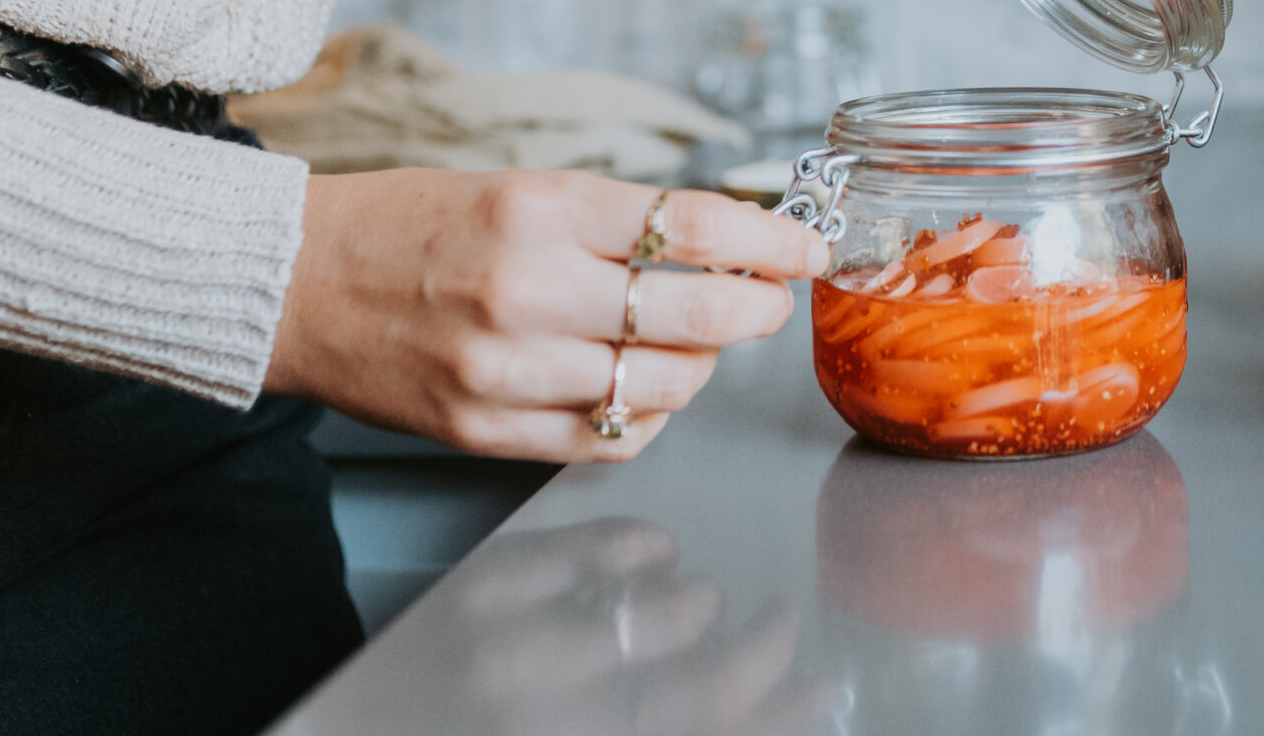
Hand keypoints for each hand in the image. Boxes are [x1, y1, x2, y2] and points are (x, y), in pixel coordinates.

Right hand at [266, 172, 830, 461]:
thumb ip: (625, 220)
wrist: (299, 281)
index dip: (772, 243)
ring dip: (703, 365)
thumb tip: (733, 243)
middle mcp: (526, 289)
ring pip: (664, 386)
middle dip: (756, 310)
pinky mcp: (485, 431)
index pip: (694, 228)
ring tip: (692, 340)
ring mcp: (505, 370)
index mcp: (540, 208)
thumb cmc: (415, 224)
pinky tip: (640, 384)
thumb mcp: (525, 188)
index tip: (807, 248)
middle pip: (696, 313)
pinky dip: (647, 415)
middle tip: (767, 301)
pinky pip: (610, 439)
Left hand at [452, 520, 833, 735]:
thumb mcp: (571, 725)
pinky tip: (654, 552)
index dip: (775, 715)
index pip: (698, 730)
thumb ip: (644, 715)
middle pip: (692, 690)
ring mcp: (509, 657)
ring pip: (645, 618)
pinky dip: (629, 547)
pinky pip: (578, 557)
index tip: (814, 693)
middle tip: (779, 633)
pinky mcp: (473, 597)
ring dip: (691, 607)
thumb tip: (735, 704)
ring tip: (703, 601)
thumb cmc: (449, 721)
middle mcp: (544, 718)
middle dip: (755, 660)